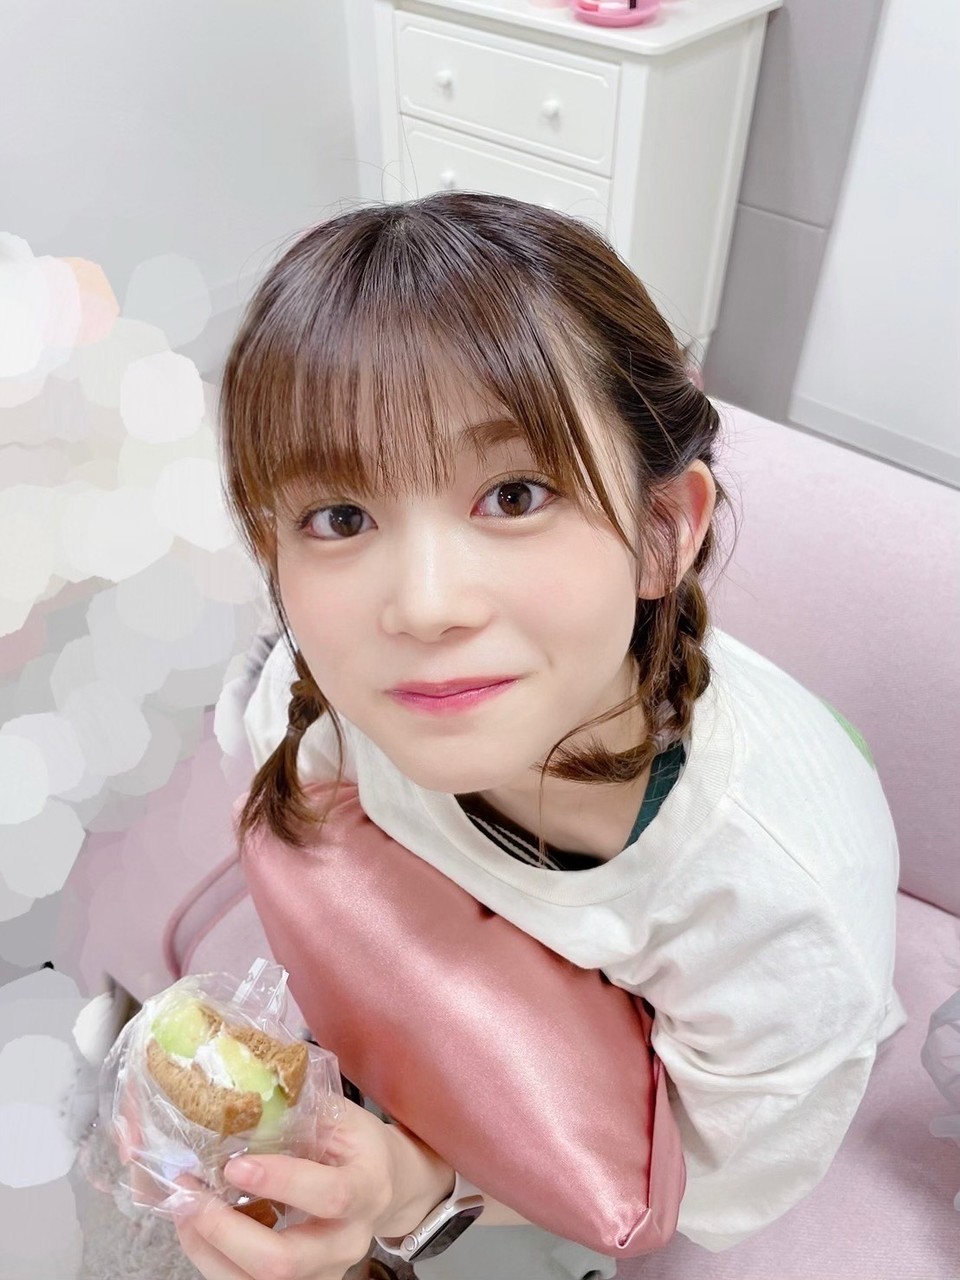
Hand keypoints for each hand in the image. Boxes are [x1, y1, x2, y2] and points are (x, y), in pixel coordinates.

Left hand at [172, 1098, 404, 1279]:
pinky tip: (193, 1225)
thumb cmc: (358, 1145)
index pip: (330, 1196)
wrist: (387, 1188)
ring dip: (208, 1248)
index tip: (235, 1165)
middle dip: (227, 1233)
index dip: (282, 1183)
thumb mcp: (342, 1118)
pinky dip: (211, 1257)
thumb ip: (299, 1112)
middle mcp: (347, 1242)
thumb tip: (238, 1093)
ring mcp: (323, 1274)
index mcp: (367, 1189)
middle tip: (191, 1196)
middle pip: (285, 1263)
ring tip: (182, 1206)